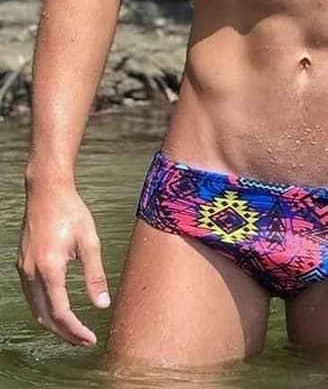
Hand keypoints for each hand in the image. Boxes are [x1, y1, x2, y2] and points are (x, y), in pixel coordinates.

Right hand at [16, 187, 110, 346]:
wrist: (47, 191)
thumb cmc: (71, 212)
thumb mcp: (90, 241)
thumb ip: (95, 275)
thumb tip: (102, 304)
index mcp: (49, 268)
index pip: (60, 313)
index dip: (75, 330)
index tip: (90, 339)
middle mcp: (32, 272)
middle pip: (45, 316)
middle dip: (64, 332)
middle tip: (83, 340)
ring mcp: (24, 269)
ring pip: (35, 308)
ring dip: (53, 323)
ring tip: (73, 329)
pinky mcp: (22, 264)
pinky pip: (31, 296)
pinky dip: (44, 308)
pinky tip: (58, 308)